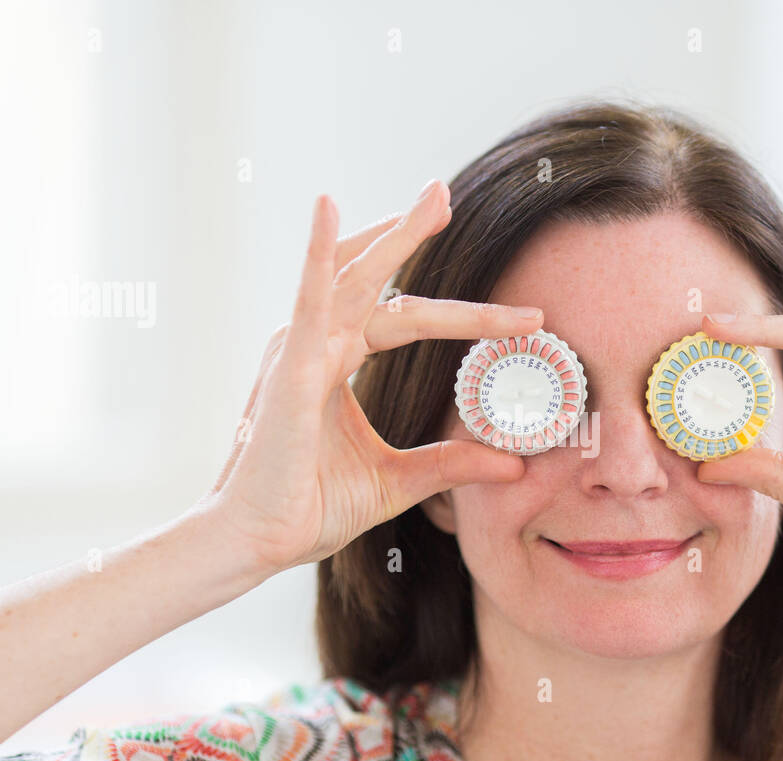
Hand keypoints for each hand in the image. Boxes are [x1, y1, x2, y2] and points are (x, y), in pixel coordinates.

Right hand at [201, 180, 543, 576]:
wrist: (259, 543)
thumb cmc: (311, 507)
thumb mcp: (401, 479)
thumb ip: (452, 462)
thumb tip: (515, 463)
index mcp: (336, 361)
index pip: (405, 317)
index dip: (462, 312)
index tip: (523, 316)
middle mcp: (317, 344)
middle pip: (377, 281)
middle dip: (413, 235)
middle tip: (446, 194)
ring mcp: (299, 351)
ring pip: (353, 278)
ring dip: (394, 235)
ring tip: (434, 198)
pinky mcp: (289, 370)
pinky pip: (307, 302)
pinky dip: (315, 254)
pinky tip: (328, 207)